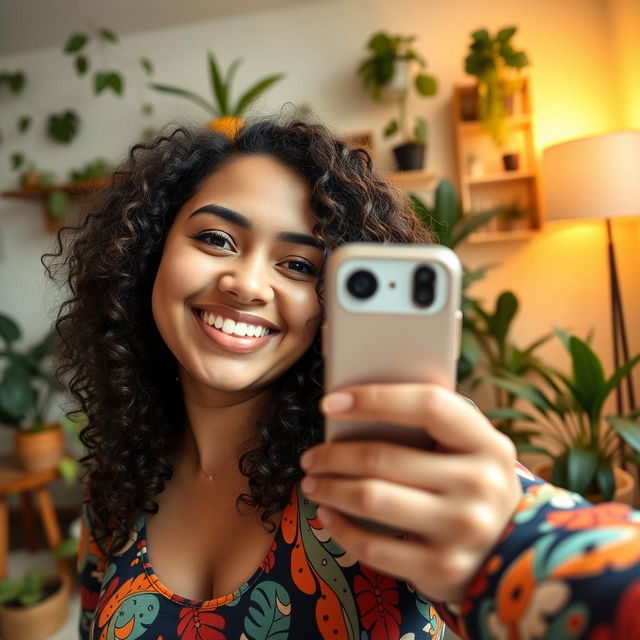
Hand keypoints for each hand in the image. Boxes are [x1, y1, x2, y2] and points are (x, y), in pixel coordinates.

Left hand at [299, 384, 521, 602]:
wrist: (514, 554)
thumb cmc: (474, 485)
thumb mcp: (472, 450)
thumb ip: (432, 427)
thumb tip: (356, 408)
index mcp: (488, 443)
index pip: (428, 405)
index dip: (374, 399)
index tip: (331, 403)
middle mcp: (480, 484)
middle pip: (384, 457)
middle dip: (333, 455)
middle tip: (310, 456)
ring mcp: (462, 529)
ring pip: (370, 498)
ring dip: (329, 488)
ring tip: (312, 482)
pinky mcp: (441, 568)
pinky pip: (372, 547)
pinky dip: (339, 528)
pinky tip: (327, 515)